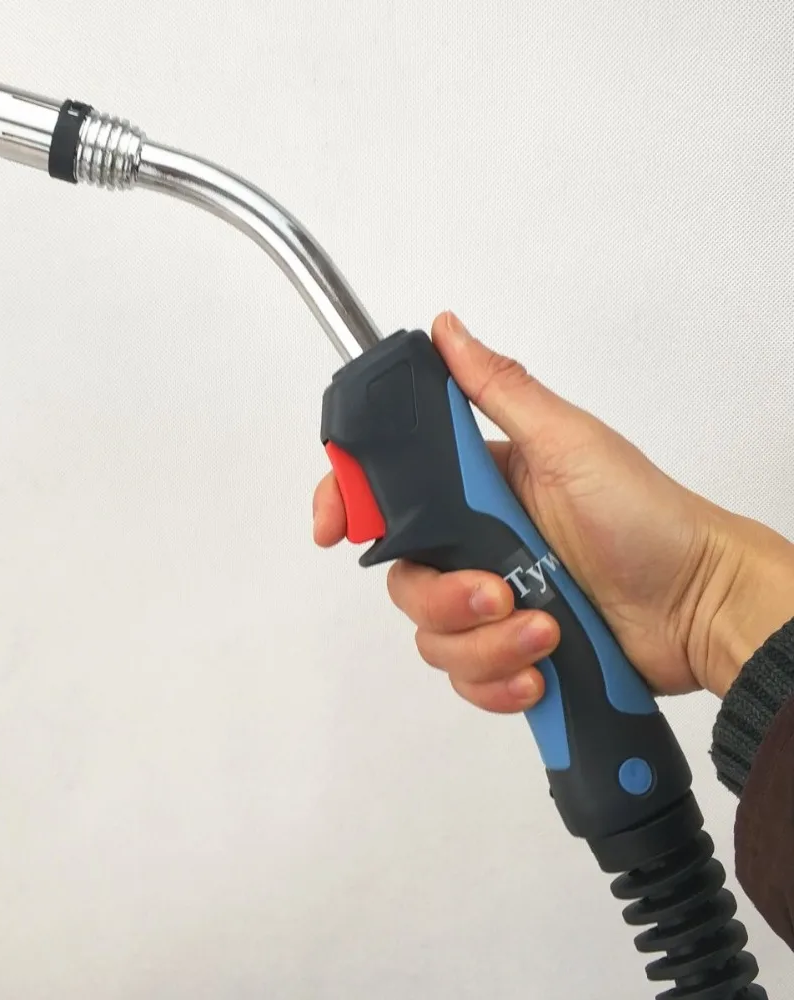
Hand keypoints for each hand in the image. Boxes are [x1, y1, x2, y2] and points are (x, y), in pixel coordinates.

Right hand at [314, 311, 793, 708]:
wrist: (699, 605)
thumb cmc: (646, 516)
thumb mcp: (570, 443)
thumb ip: (501, 391)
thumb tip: (448, 330)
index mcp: (479, 488)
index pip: (389, 491)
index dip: (349, 503)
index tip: (332, 528)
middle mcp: (477, 546)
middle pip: (404, 577)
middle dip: (442, 595)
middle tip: (497, 592)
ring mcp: (491, 603)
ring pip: (432, 636)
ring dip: (484, 643)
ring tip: (544, 630)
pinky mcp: (509, 652)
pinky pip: (466, 677)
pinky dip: (497, 681)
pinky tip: (539, 670)